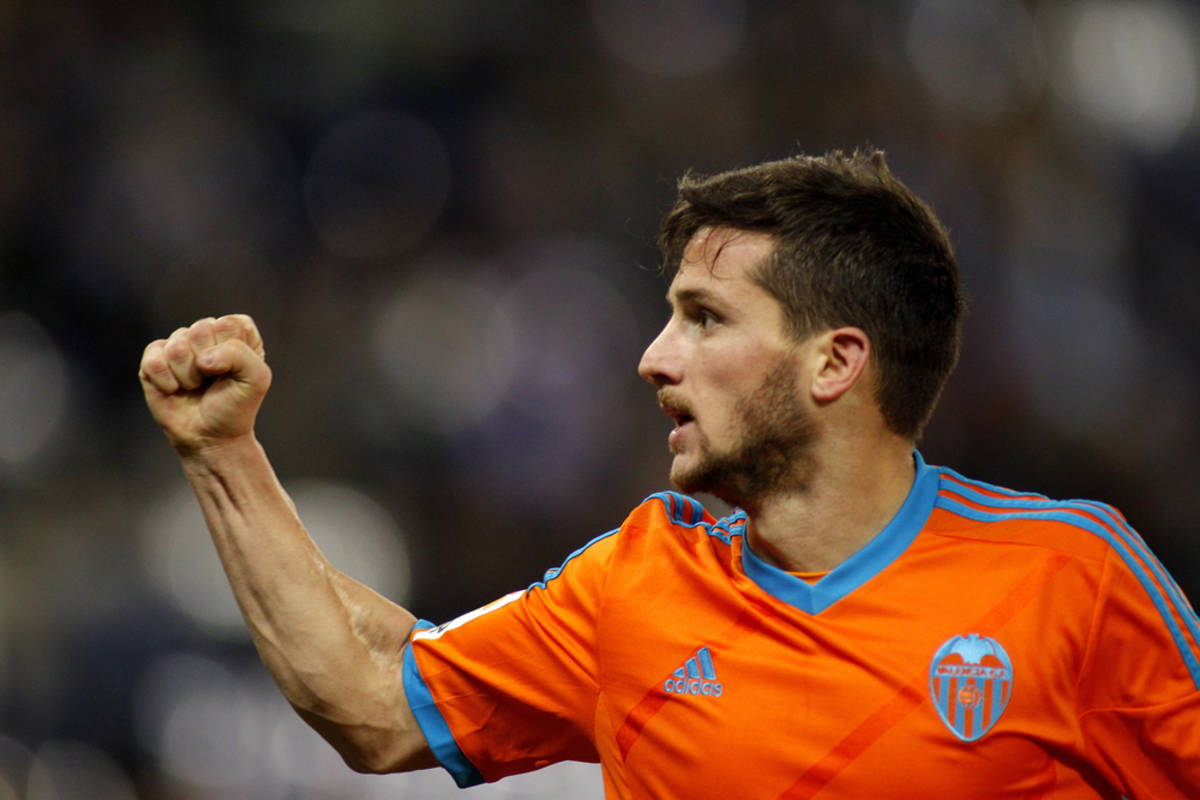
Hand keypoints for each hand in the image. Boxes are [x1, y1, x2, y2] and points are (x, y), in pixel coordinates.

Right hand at [139, 314, 271, 453]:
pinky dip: (166, 381)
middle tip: (212, 382)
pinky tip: (175, 390)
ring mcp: (179, 344)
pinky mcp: (154, 359)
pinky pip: (154, 359)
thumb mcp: (256, 379)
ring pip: (177, 346)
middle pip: (200, 330)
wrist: (211, 437)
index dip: (230, 352)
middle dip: (208, 365)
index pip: (229, 324)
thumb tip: (202, 358)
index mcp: (236, 331)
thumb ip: (240, 355)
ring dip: (188, 376)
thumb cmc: (236, 406)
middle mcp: (207, 332)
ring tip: (195, 387)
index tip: (234, 372)